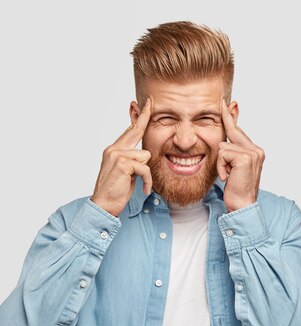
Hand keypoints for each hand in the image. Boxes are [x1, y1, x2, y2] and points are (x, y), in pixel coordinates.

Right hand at [91, 98, 152, 216]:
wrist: (103, 205)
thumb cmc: (117, 191)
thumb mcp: (128, 173)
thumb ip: (134, 160)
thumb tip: (145, 153)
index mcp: (114, 150)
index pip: (129, 131)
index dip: (138, 118)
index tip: (144, 104)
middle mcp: (113, 149)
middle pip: (135, 130)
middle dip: (145, 116)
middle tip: (151, 101)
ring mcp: (116, 154)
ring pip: (145, 156)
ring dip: (146, 173)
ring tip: (137, 183)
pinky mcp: (122, 163)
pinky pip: (145, 168)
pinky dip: (147, 181)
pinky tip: (143, 189)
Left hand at [217, 99, 264, 211]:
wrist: (243, 205)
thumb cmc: (237, 189)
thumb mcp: (234, 168)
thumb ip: (232, 152)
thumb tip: (225, 140)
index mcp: (255, 152)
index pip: (240, 132)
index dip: (233, 118)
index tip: (230, 103)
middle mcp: (257, 150)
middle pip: (234, 131)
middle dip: (226, 118)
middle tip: (221, 101)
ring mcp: (253, 153)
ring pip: (223, 146)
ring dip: (221, 163)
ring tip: (228, 175)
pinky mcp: (245, 158)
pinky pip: (223, 153)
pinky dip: (221, 166)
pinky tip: (228, 177)